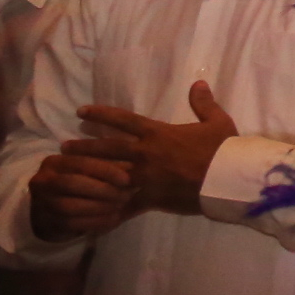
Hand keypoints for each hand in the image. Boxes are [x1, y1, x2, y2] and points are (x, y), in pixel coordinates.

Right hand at [28, 153, 134, 242]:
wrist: (51, 209)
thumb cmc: (79, 183)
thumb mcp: (90, 171)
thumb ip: (107, 166)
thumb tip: (135, 166)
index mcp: (54, 162)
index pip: (81, 163)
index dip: (105, 171)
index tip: (127, 179)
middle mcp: (42, 180)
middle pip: (73, 184)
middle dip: (103, 190)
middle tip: (126, 195)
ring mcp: (41, 203)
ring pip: (71, 206)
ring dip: (100, 207)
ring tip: (120, 207)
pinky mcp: (47, 222)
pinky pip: (72, 224)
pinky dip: (96, 222)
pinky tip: (113, 220)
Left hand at [68, 81, 237, 217]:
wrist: (229, 179)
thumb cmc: (223, 149)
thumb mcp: (217, 122)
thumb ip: (204, 103)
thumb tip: (198, 83)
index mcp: (158, 133)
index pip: (122, 120)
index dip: (100, 114)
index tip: (81, 111)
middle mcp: (146, 154)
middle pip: (107, 148)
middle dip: (84, 147)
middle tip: (64, 147)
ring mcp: (146, 177)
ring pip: (109, 174)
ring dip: (89, 173)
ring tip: (70, 173)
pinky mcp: (151, 197)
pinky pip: (127, 203)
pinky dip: (111, 208)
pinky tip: (96, 211)